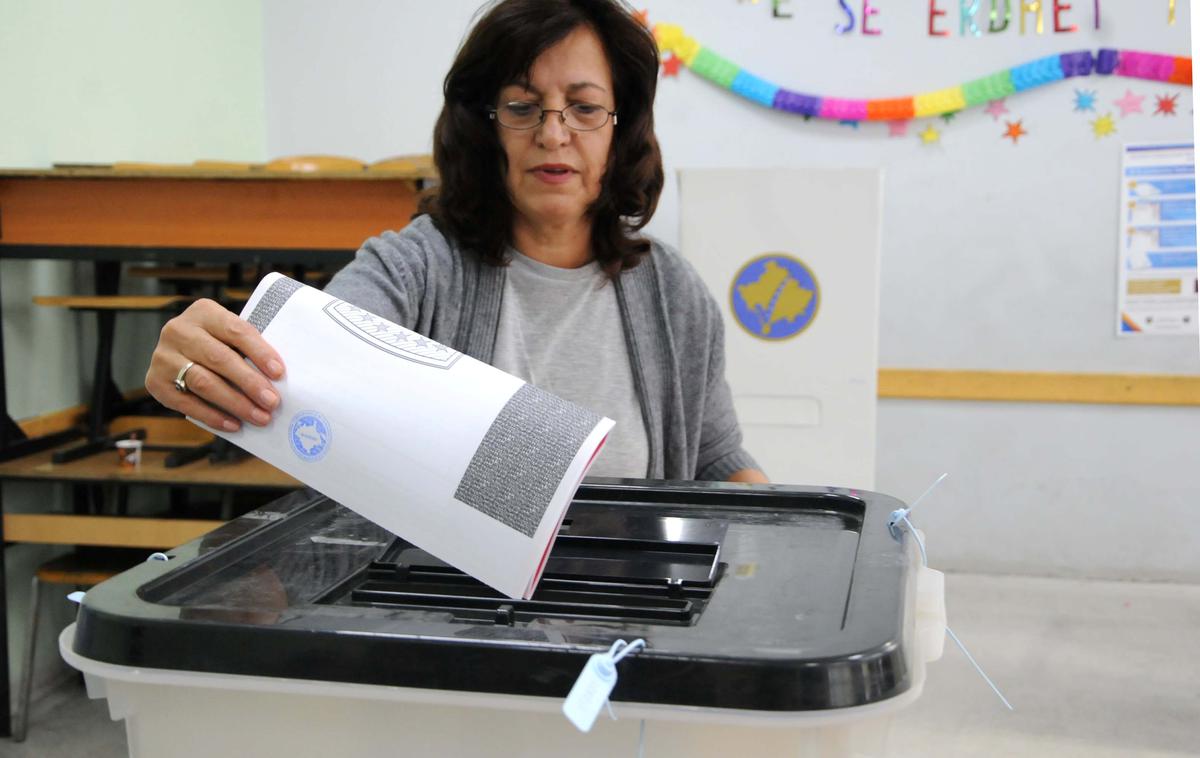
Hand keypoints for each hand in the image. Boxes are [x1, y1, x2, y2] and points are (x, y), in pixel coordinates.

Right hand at [146, 299, 284, 430]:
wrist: (177, 352)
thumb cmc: (216, 344)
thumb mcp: (229, 336)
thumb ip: (248, 349)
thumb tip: (277, 379)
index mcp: (204, 312)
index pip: (236, 331)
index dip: (259, 352)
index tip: (279, 373)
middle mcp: (179, 330)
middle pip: (219, 359)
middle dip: (250, 383)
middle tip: (272, 402)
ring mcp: (163, 356)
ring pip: (204, 382)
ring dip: (235, 403)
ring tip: (259, 417)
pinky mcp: (155, 382)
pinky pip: (187, 403)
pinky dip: (213, 415)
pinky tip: (234, 424)